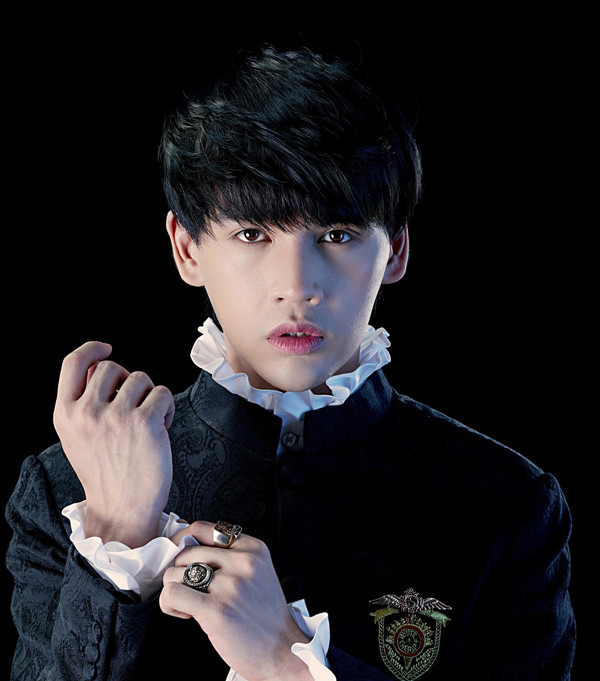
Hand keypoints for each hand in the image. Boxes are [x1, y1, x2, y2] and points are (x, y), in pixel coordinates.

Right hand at [53, 341, 174, 546]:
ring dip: (149, 395)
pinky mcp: (144, 421)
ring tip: (148, 422)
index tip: (105, 348)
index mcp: (65, 414)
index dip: (90, 349)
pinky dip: (167, 408)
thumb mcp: (79, 437)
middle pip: (112, 367)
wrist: (122, 509)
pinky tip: (162, 427)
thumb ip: (84, 403)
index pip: (72, 363)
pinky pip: (162, 393)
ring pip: (140, 378)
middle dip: (127, 382)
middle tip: (134, 407)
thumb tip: (100, 368)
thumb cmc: (106, 472)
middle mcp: (87, 412)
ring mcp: (116, 416)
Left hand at [160, 521, 313, 680]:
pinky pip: (173, 594)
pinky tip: (184, 613)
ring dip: (173, 589)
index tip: (176, 551)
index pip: (203, 529)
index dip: (183, 539)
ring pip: (175, 573)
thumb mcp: (256, 572)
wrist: (282, 651)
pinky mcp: (216, 610)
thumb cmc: (264, 615)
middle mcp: (243, 562)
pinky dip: (169, 604)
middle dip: (179, 571)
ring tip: (188, 603)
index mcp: (252, 548)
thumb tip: (185, 544)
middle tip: (189, 589)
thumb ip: (228, 556)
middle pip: (186, 552)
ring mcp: (230, 585)